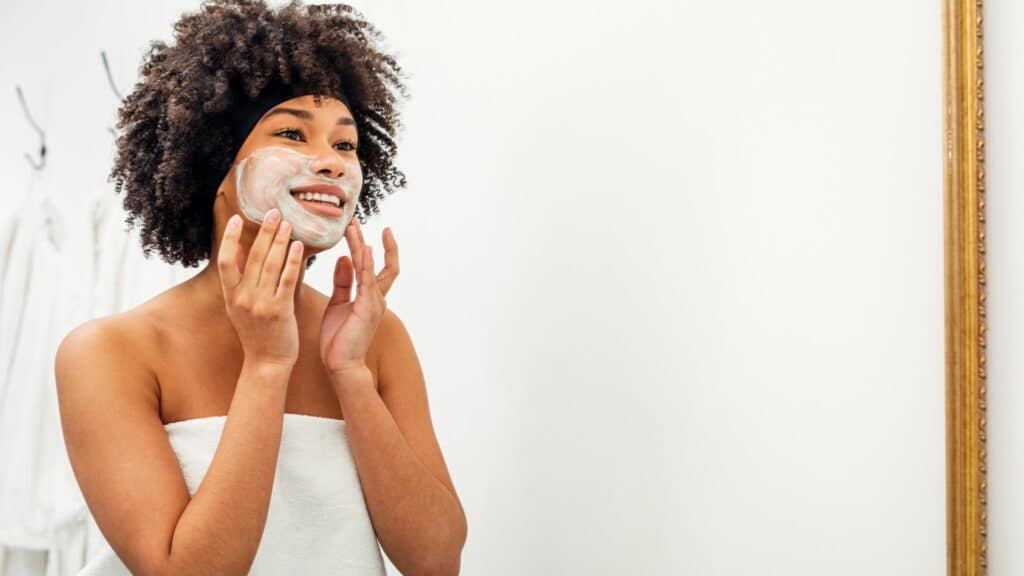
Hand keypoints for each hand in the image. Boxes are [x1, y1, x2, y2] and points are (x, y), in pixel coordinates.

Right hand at [218, 208, 303, 367]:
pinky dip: (291, 261)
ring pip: (270, 265)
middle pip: (251, 257)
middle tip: (273, 212)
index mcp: (231, 296)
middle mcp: (242, 298)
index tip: (236, 218)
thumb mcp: (238, 306)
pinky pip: (286, 280)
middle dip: (263, 232)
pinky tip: (298, 246)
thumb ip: (238, 278)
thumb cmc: (256, 332)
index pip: (225, 261)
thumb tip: (236, 248)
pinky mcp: (279, 311)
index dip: (228, 238)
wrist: (267, 363)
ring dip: (279, 241)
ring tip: (287, 223)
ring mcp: (260, 305)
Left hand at [320, 217, 398, 377]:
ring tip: (353, 227)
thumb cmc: (338, 339)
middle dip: (371, 241)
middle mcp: (377, 297)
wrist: (341, 365)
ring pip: (372, 267)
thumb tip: (344, 259)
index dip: (371, 247)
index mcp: (370, 297)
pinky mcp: (367, 308)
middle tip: (356, 220)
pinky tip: (361, 248)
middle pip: (381, 263)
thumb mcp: (338, 303)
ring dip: (362, 245)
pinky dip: (365, 263)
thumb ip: (343, 281)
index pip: (376, 267)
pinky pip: (367, 280)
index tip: (359, 228)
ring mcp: (374, 302)